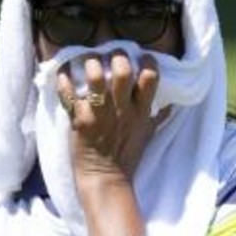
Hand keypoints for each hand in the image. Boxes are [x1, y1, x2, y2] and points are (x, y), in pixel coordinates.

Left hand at [55, 49, 163, 181]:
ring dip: (90, 64)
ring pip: (95, 77)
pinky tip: (63, 75)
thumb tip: (172, 103)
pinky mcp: (80, 120)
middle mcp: (122, 109)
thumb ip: (159, 115)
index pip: (151, 75)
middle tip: (109, 56)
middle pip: (123, 70)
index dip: (146, 61)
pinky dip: (63, 81)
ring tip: (87, 61)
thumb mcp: (148, 133)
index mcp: (141, 110)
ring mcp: (100, 114)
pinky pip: (69, 94)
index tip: (139, 57)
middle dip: (116, 57)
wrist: (106, 179)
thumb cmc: (127, 155)